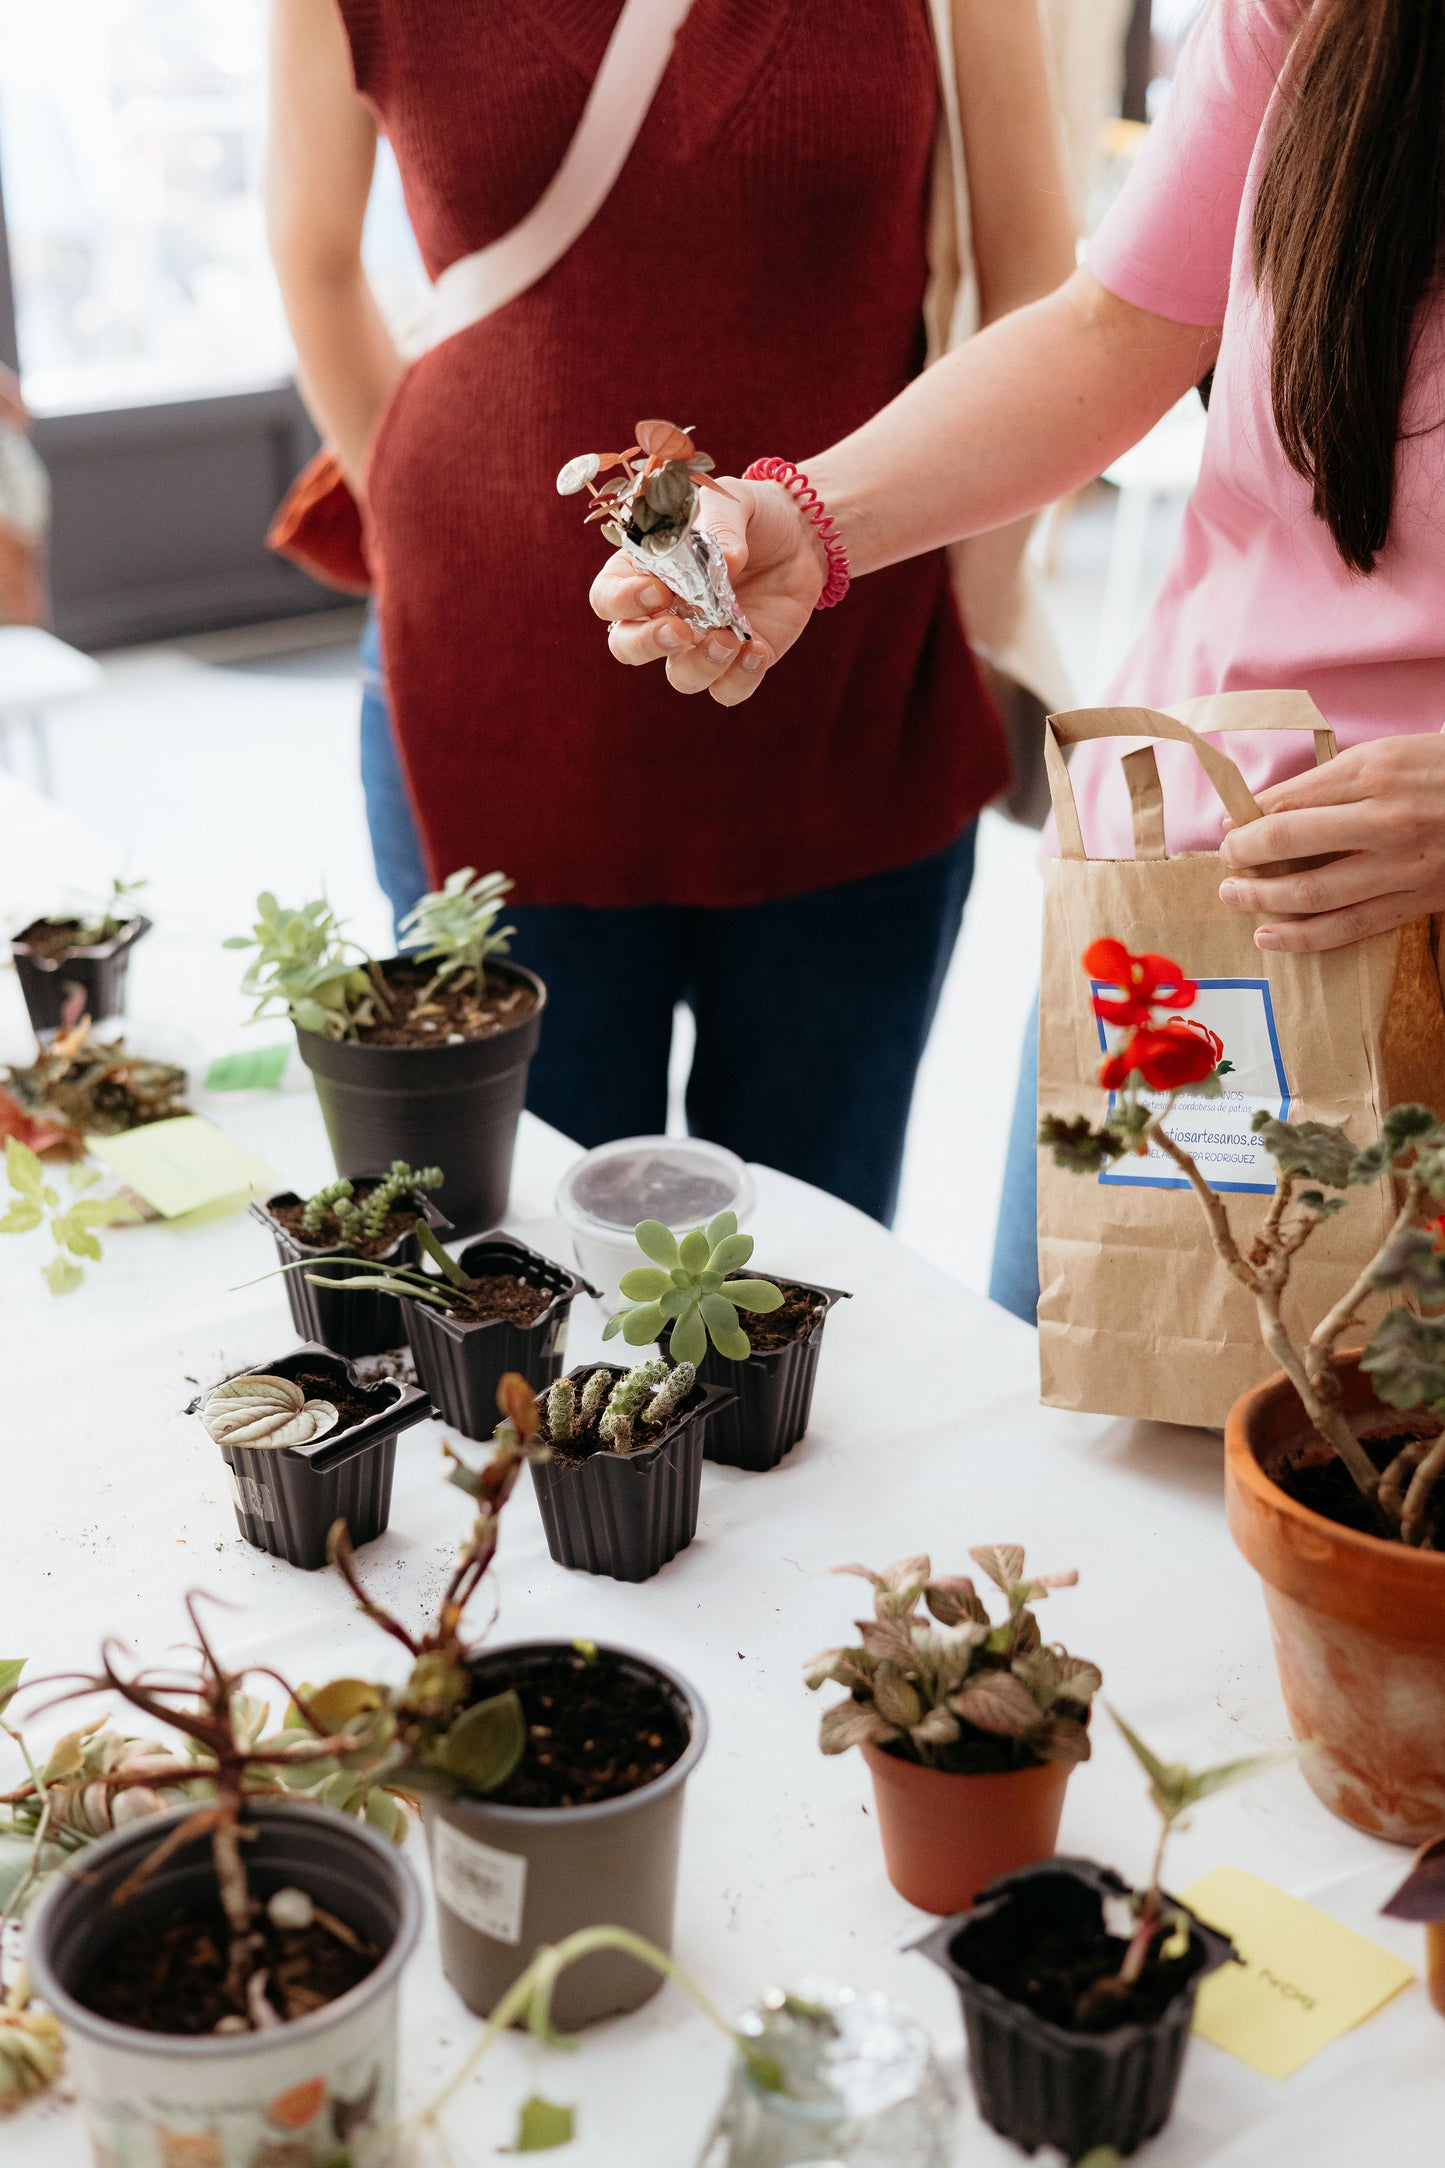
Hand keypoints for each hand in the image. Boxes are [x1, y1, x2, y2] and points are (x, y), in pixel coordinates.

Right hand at [588, 478, 826, 703]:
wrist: (799, 533)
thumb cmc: (749, 513)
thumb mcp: (730, 501)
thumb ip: (720, 524)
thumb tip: (728, 561)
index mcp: (644, 572)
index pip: (608, 599)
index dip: (623, 601)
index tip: (658, 588)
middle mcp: (665, 613)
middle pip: (628, 647)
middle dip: (647, 644)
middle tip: (680, 630)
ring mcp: (701, 641)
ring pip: (680, 677)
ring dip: (700, 666)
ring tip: (729, 641)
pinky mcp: (739, 659)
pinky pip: (728, 690)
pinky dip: (739, 679)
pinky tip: (757, 652)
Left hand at [1217, 734, 1444, 951]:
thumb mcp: (1391, 754)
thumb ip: (1333, 781)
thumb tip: (1269, 807)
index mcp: (1374, 772)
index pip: (1289, 800)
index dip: (1248, 817)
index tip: (1229, 827)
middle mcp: (1384, 820)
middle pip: (1287, 843)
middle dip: (1242, 855)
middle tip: (1226, 861)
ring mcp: (1400, 867)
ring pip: (1310, 893)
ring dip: (1260, 898)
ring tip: (1233, 896)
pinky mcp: (1415, 902)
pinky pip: (1348, 926)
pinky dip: (1302, 937)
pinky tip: (1269, 936)